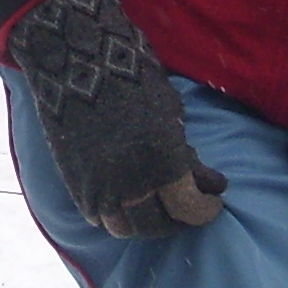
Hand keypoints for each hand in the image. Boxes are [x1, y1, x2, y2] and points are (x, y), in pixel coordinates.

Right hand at [4, 0, 224, 236]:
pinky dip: (114, 213)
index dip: (206, 211)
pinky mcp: (74, 183)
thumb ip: (184, 153)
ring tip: (154, 206)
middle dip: (177, 219)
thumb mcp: (171, 113)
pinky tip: (124, 199)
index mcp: (163, 163)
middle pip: (157, 226)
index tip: (213, 202)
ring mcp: (98, 188)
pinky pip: (97, 216)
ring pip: (124, 228)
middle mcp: (131, 185)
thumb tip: (200, 181)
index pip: (190, 210)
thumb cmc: (132, 75)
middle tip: (186, 206)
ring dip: (143, 220)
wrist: (76, 59)